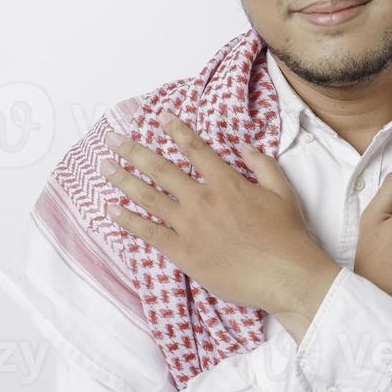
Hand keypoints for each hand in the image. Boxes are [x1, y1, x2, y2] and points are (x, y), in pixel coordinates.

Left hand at [99, 112, 338, 322]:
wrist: (284, 275)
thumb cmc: (287, 236)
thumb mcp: (282, 192)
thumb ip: (263, 165)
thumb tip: (245, 147)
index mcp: (227, 183)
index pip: (195, 149)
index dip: (176, 130)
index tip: (161, 117)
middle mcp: (202, 199)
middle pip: (160, 169)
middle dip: (133, 151)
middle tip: (112, 138)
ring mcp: (189, 226)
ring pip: (148, 197)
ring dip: (123, 180)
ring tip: (103, 167)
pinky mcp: (182, 252)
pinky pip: (148, 233)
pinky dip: (128, 220)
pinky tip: (111, 209)